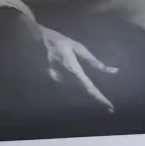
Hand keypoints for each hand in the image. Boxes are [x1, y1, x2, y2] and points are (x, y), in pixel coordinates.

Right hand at [0, 6, 116, 110]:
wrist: (31, 37)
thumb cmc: (57, 41)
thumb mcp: (78, 48)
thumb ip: (95, 61)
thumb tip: (113, 71)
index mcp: (72, 69)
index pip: (89, 88)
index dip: (100, 98)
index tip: (110, 107)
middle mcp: (63, 79)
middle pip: (82, 94)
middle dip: (96, 100)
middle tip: (109, 108)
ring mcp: (54, 81)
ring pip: (74, 92)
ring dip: (86, 96)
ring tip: (99, 100)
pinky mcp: (49, 80)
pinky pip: (64, 87)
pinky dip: (74, 90)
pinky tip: (81, 90)